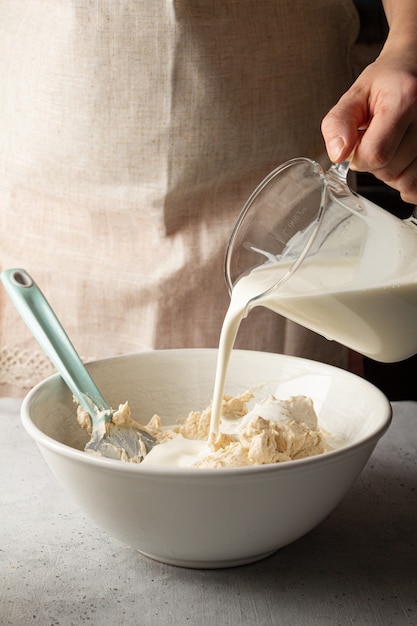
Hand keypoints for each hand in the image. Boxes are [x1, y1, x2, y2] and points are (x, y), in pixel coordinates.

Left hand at [321, 48, 416, 203]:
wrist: (416, 68)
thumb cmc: (387, 82)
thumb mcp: (355, 95)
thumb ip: (338, 123)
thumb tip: (338, 154)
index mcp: (405, 99)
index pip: (375, 154)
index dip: (359, 157)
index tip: (360, 142)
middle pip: (391, 171)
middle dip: (375, 163)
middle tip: (378, 139)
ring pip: (408, 182)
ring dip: (393, 173)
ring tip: (393, 146)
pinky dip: (409, 181)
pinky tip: (404, 162)